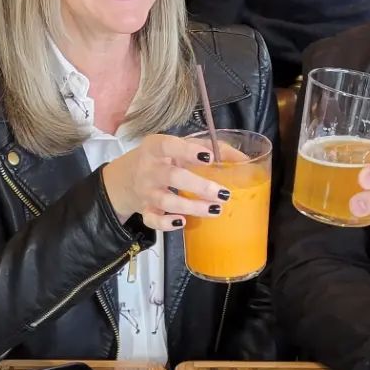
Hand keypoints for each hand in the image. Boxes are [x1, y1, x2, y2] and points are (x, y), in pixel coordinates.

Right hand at [100, 134, 229, 231]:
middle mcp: (148, 168)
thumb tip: (243, 159)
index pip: (169, 146)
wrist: (126, 177)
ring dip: (192, 207)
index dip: (188, 151)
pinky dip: (166, 224)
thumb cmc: (163, 158)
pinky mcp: (144, 209)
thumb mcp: (180, 145)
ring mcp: (145, 191)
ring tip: (216, 209)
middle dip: (198, 186)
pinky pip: (152, 220)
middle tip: (223, 193)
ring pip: (166, 201)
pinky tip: (182, 222)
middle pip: (172, 177)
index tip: (209, 158)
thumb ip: (210, 147)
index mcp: (156, 147)